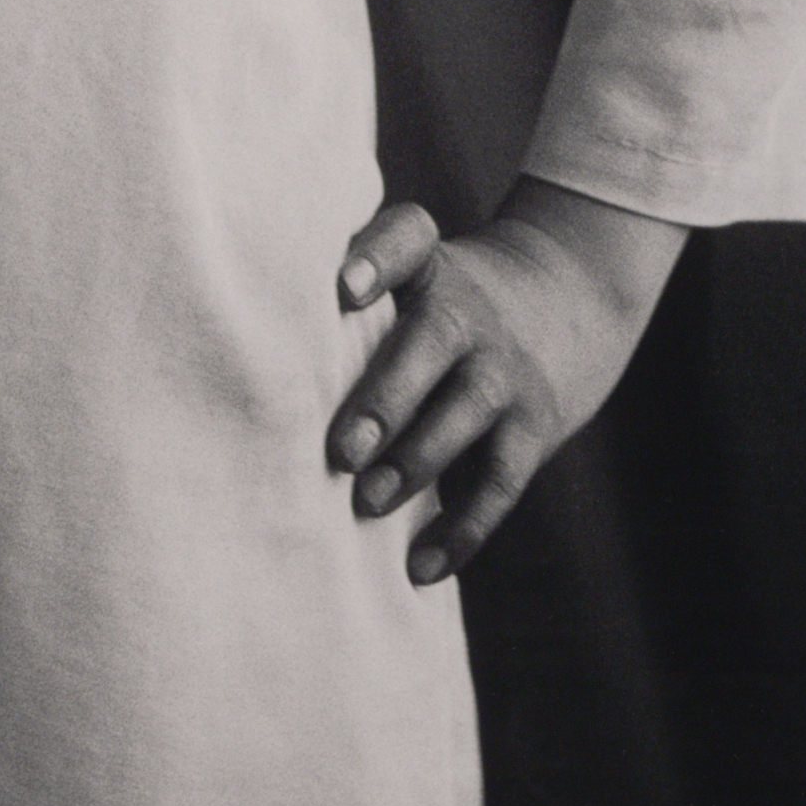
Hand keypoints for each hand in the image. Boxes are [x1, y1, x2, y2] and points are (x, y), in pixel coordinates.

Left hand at [325, 178, 685, 582]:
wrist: (563, 305)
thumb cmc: (436, 302)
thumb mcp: (410, 274)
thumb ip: (346, 296)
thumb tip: (243, 355)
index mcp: (429, 266)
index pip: (408, 238)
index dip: (379, 257)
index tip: (343, 286)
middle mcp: (470, 311)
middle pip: (434, 339)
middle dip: (388, 395)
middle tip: (342, 449)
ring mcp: (505, 369)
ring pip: (469, 411)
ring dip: (418, 460)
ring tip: (366, 503)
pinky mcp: (532, 428)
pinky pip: (502, 481)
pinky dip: (463, 529)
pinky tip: (419, 567)